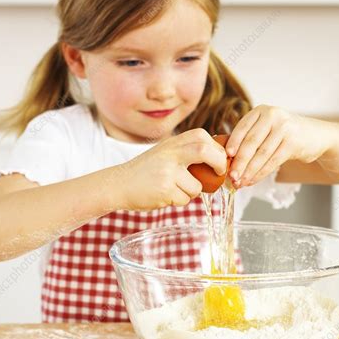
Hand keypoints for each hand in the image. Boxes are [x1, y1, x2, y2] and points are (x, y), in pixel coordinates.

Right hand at [109, 129, 227, 210]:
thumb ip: (186, 152)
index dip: (217, 149)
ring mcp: (168, 171)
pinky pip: (185, 199)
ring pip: (197, 186)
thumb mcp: (165, 153)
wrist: (119, 184)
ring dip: (191, 192)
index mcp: (172, 143)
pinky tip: (165, 195)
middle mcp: (170, 153)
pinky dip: (179, 201)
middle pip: (205, 151)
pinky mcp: (165, 189)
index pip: (202, 137)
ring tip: (174, 189)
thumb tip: (219, 157)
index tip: (220, 160)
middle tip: (219, 174)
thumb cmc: (146, 171)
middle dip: (219, 164)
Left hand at [225, 105, 331, 187]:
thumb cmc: (285, 135)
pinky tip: (252, 181)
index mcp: (262, 111)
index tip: (225, 158)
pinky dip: (261, 173)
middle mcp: (273, 115)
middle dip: (239, 162)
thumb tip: (227, 159)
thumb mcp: (267, 129)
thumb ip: (250, 138)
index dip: (232, 143)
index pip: (242, 127)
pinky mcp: (293, 142)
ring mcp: (284, 128)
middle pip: (251, 142)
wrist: (316, 136)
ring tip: (240, 182)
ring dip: (249, 171)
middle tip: (231, 176)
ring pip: (261, 154)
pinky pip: (272, 161)